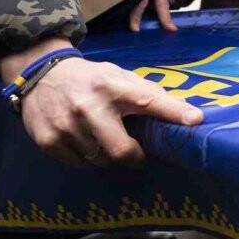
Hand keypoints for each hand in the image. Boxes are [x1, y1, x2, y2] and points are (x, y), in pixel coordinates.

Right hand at [0, 39, 202, 167]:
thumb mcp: (120, 76)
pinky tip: (86, 142)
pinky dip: (88, 158)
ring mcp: (66, 125)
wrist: (42, 75)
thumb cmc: (92, 78)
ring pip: (100, 160)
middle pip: (121, 149)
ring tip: (106, 139)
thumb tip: (183, 113)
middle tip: (139, 154)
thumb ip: (147, 93)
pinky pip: (79, 164)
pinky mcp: (47, 140)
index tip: (195, 120)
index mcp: (113, 86)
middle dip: (135, 157)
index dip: (173, 112)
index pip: (148, 100)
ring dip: (109, 156)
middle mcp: (89, 106)